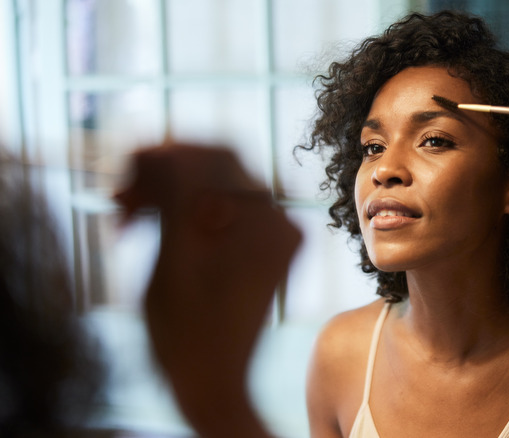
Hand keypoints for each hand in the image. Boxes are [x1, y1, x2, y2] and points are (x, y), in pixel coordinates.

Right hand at [115, 143, 299, 436]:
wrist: (210, 382)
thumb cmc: (188, 334)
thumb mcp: (173, 258)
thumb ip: (177, 196)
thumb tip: (170, 148)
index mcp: (268, 222)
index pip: (220, 155)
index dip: (170, 151)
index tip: (130, 161)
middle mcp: (281, 223)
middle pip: (216, 172)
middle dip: (161, 177)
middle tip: (121, 196)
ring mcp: (273, 237)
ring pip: (212, 191)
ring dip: (166, 197)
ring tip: (125, 219)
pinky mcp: (261, 251)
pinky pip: (221, 214)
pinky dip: (184, 216)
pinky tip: (150, 230)